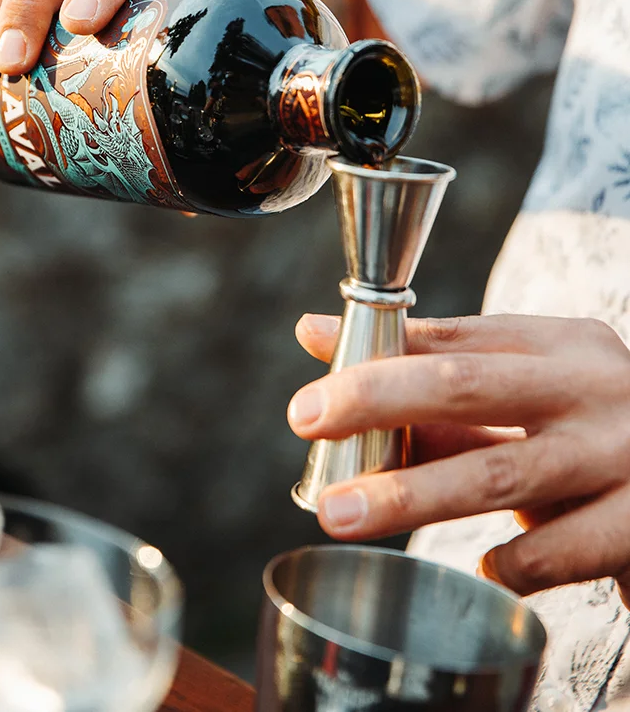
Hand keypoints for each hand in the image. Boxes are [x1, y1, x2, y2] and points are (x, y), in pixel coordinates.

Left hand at [289, 312, 629, 603]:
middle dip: (379, 399)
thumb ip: (427, 373)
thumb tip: (318, 336)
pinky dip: (507, 562)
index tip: (313, 389)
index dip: (377, 358)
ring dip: (411, 494)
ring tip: (341, 512)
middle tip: (306, 420)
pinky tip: (478, 568)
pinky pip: (558, 552)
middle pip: (467, 384)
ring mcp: (621, 454)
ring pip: (498, 471)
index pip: (455, 340)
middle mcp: (591, 387)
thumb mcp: (525, 392)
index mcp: (559, 345)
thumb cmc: (588, 430)